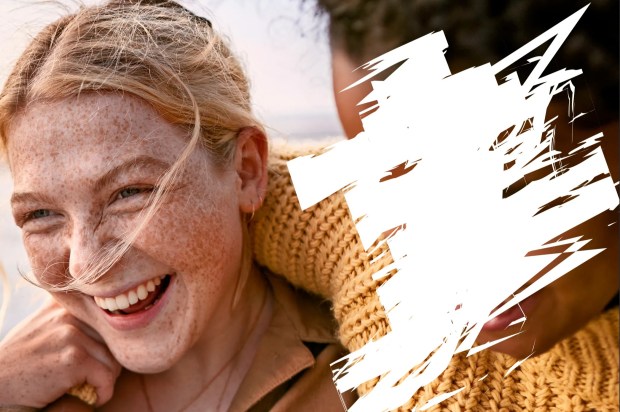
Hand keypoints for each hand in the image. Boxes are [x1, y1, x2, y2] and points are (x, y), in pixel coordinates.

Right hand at [0, 299, 120, 408]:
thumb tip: (110, 309)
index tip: (99, 356)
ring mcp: (70, 333)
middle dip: (109, 359)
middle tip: (96, 376)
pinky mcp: (73, 358)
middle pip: (114, 337)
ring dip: (107, 378)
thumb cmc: (23, 361)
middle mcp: (68, 312)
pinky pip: (107, 377)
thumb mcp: (45, 325)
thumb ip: (72, 314)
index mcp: (64, 301)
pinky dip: (103, 393)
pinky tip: (91, 398)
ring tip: (91, 386)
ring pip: (114, 357)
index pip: (108, 313)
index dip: (111, 337)